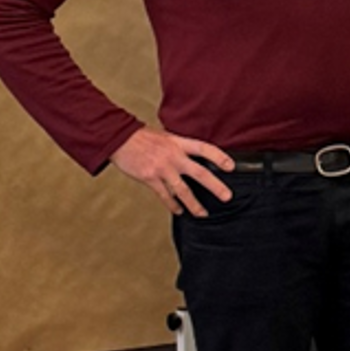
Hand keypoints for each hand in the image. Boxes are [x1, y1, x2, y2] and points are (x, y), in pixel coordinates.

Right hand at [110, 126, 234, 216]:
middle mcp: (173, 156)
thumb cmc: (142, 137)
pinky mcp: (149, 178)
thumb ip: (180, 147)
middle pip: (199, 173)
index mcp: (178, 143)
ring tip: (203, 214)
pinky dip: (172, 205)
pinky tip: (179, 210)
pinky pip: (164, 195)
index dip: (219, 157)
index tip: (231, 167)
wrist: (118, 138)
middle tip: (227, 196)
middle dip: (215, 186)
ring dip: (194, 204)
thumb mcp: (166, 136)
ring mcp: (161, 168)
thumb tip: (196, 158)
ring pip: (183, 190)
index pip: (204, 149)